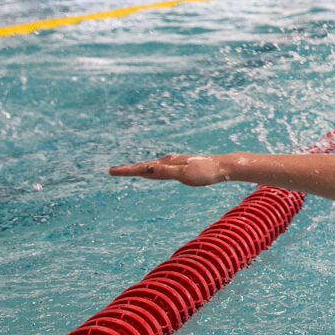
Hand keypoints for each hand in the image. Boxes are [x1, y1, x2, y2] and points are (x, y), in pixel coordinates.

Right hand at [109, 153, 232, 185]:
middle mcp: (169, 162)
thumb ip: (165, 171)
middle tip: (112, 171)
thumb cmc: (205, 171)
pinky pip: (161, 169)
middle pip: (144, 166)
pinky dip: (151, 170)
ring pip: (151, 167)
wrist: (223, 167)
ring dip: (138, 169)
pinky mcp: (182, 167)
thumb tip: (147, 168)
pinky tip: (151, 170)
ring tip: (126, 170)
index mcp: (167, 163)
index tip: (112, 171)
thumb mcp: (184, 173)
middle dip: (128, 169)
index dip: (126, 170)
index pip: (142, 168)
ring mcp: (175, 164)